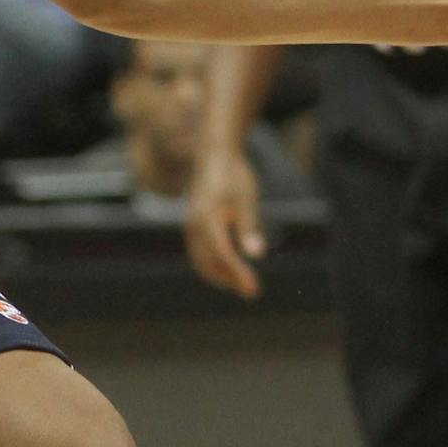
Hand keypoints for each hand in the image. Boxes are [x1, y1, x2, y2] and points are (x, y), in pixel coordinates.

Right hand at [183, 147, 265, 298]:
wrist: (214, 155)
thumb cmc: (233, 175)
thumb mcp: (246, 198)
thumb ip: (249, 227)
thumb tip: (257, 254)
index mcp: (207, 218)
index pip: (222, 254)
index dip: (237, 274)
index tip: (254, 289)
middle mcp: (194, 225)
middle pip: (208, 263)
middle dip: (229, 279)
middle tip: (252, 291)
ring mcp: (190, 226)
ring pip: (201, 260)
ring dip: (221, 275)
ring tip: (244, 283)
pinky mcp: (193, 226)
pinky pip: (199, 253)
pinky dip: (213, 265)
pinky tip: (231, 268)